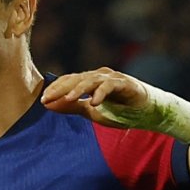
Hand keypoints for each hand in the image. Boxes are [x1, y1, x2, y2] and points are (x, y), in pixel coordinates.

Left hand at [40, 67, 189, 141]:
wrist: (147, 113)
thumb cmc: (119, 111)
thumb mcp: (91, 112)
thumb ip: (71, 107)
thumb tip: (48, 106)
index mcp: (90, 81)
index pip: (68, 81)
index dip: (55, 90)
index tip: (42, 101)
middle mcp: (100, 76)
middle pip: (76, 79)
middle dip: (61, 89)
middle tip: (48, 99)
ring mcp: (113, 78)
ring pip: (91, 79)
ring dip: (79, 89)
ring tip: (68, 99)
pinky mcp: (126, 83)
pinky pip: (111, 86)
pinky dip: (102, 93)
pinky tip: (94, 102)